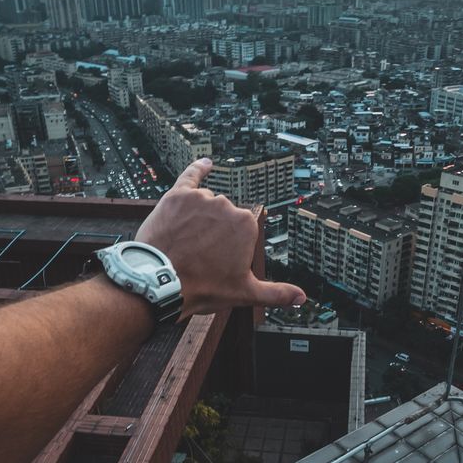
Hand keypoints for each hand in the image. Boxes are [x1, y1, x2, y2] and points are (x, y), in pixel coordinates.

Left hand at [136, 158, 305, 318]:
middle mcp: (227, 206)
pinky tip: (206, 164)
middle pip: (223, 216)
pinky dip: (198, 169)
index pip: (241, 230)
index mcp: (246, 226)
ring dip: (199, 217)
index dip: (229, 247)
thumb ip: (276, 293)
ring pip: (205, 203)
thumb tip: (301, 298)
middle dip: (214, 232)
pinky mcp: (178, 195)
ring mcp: (201, 199)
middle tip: (199, 255)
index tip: (217, 260)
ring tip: (186, 241)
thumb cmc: (203, 287)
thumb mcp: (244, 293)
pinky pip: (190, 176)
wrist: (160, 283)